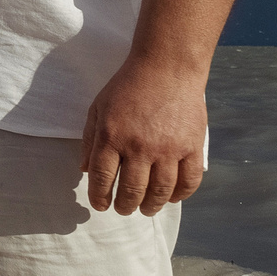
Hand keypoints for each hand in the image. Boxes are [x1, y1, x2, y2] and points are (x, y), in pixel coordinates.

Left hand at [79, 55, 207, 214]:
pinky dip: (180, 195)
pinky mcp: (192, 146)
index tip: (101, 205)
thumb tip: (85, 171)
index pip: (102, 178)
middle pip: (131, 190)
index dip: (99, 197)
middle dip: (125, 206)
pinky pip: (189, 181)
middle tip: (124, 209)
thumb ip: (90, 140)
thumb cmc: (128, 86)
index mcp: (111, 136)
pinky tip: (172, 197)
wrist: (167, 66)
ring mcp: (168, 148)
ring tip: (146, 209)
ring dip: (151, 206)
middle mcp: (139, 146)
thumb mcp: (98, 108)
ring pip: (160, 191)